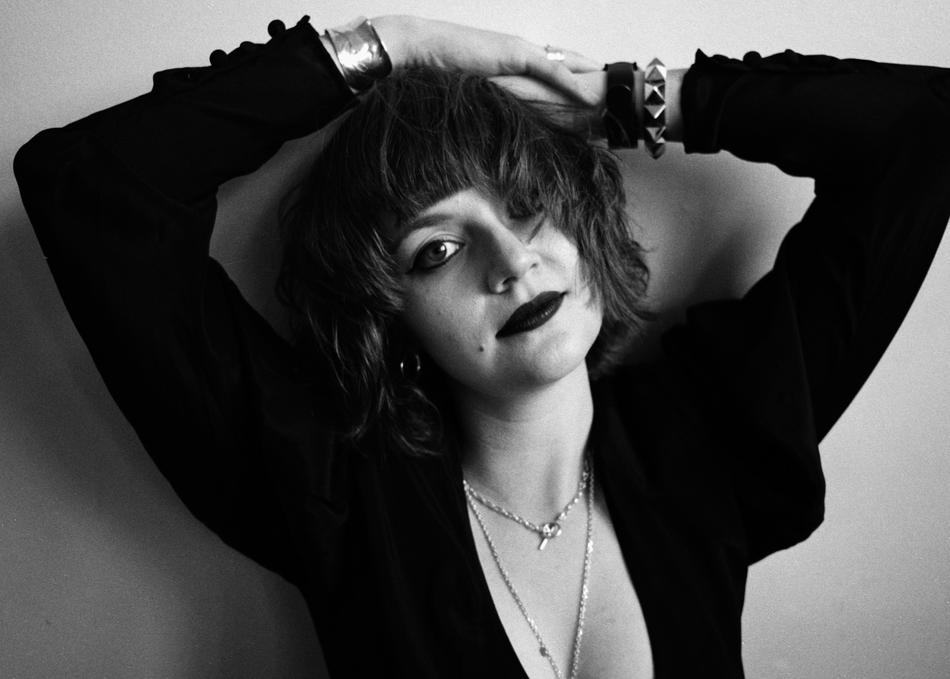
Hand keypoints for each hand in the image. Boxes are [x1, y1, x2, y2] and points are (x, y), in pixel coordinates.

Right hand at [371, 15, 601, 103]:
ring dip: (591, 81)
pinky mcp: (515, 54)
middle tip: (617, 98)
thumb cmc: (445, 71)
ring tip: (613, 97)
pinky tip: (588, 94)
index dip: (577, 83)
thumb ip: (499, 101)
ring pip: (567, 65)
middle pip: (569, 65)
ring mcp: (522, 51)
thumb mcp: (479, 91)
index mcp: (518, 61)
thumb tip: (508, 123)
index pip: (555, 70)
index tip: (597, 100)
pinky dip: (570, 82)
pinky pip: (551, 69)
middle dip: (594, 81)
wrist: (426, 50)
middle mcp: (525, 53)